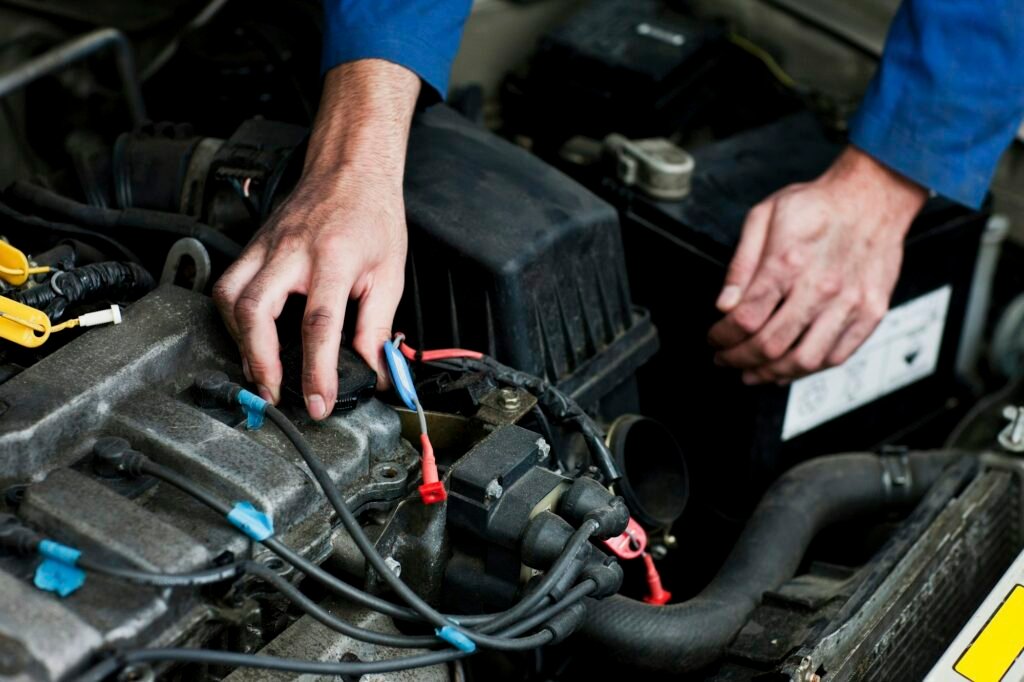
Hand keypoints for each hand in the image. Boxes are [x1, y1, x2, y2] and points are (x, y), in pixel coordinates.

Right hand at [213, 60, 419, 419]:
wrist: (350, 168)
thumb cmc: (372, 216)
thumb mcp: (390, 274)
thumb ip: (378, 327)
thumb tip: (376, 371)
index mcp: (334, 257)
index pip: (319, 323)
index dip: (317, 370)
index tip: (319, 402)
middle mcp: (292, 250)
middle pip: (256, 309)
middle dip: (259, 359)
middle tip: (273, 393)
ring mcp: (266, 245)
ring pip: (230, 296)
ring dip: (240, 340)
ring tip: (259, 370)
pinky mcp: (252, 245)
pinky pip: (228, 284)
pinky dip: (232, 317)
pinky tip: (249, 337)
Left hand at [708, 146, 927, 383]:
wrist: (874, 195)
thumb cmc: (819, 204)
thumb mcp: (764, 217)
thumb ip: (741, 265)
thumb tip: (724, 305)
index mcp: (788, 262)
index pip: (745, 318)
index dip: (723, 337)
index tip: (715, 339)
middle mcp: (821, 287)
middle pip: (770, 346)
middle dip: (739, 359)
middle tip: (727, 359)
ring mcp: (849, 303)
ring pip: (804, 360)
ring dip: (771, 374)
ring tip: (754, 372)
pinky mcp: (871, 312)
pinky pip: (836, 356)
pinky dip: (808, 370)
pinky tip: (789, 367)